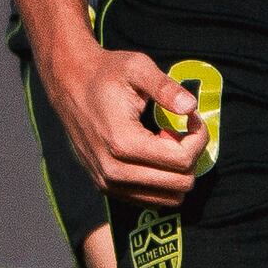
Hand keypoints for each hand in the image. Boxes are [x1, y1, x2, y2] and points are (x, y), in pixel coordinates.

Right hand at [38, 28, 208, 206]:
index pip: (182, 160)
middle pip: (180, 184)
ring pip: (168, 198)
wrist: (68, 83)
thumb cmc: (106, 73)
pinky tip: (151, 153)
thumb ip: (165, 87)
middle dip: (190, 155)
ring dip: (177, 171)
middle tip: (179, 130)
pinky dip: (162, 180)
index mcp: (122, 142)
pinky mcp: (106, 188)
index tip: (192, 118)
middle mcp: (113, 171)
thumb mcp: (137, 67)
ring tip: (164, 142)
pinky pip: (150, 200)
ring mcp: (108, 183)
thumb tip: (191, 108)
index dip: (198, 137)